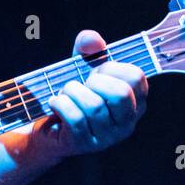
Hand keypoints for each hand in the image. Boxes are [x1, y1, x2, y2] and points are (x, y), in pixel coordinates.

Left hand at [43, 30, 147, 157]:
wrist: (49, 127)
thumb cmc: (74, 94)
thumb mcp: (82, 66)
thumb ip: (88, 48)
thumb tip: (91, 39)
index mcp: (136, 101)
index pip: (135, 77)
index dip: (111, 68)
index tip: (97, 72)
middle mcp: (127, 122)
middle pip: (120, 94)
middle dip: (95, 81)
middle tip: (82, 84)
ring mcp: (108, 137)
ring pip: (94, 106)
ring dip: (71, 92)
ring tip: (64, 93)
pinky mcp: (86, 145)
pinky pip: (75, 119)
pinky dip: (60, 104)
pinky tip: (55, 102)